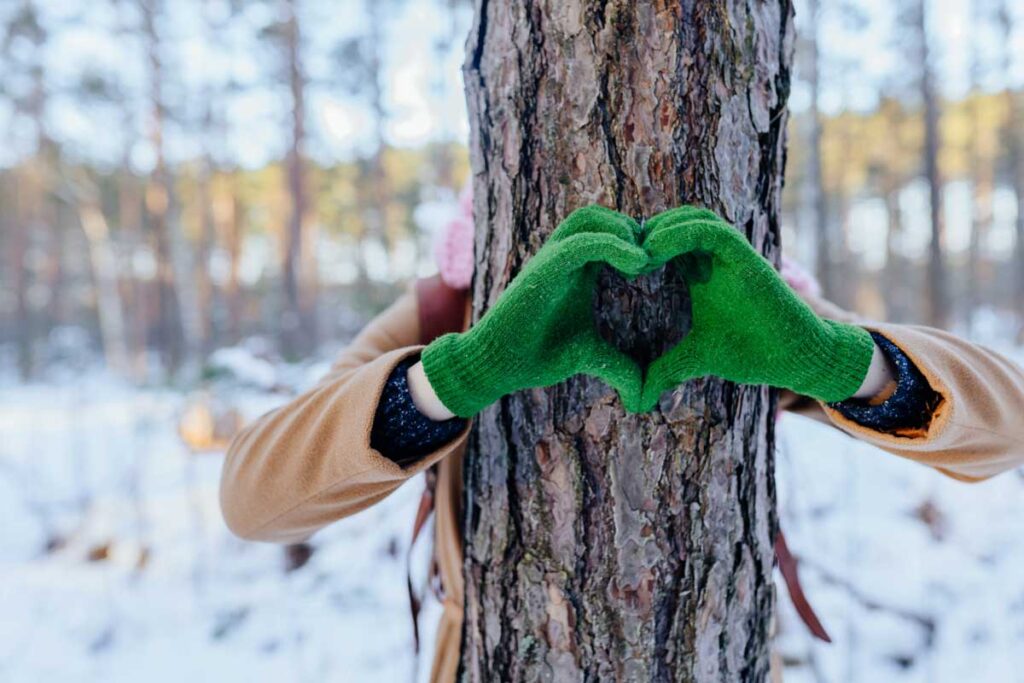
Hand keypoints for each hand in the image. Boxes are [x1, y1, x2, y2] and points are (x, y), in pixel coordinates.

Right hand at [421, 205, 648, 416]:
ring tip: (644, 260)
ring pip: (588, 218)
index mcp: (574, 269)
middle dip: (630, 228)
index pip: (605, 231)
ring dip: (622, 231)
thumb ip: (618, 365)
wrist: (495, 365)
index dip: (635, 239)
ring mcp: (549, 260)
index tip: (662, 264)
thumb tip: (644, 396)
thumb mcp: (589, 356)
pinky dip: (612, 245)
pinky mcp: (543, 270)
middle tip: (655, 258)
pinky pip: (580, 243)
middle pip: (597, 215)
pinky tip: (637, 264)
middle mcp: (560, 257)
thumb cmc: (537, 356)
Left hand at [639, 207, 875, 409]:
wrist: (796, 359)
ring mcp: (731, 254)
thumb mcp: (696, 359)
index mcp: (701, 273)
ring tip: (633, 253)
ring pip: (690, 217)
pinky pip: (710, 231)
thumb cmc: (752, 353)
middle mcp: (715, 258)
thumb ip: (666, 370)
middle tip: (616, 252)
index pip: (665, 241)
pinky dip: (679, 234)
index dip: (637, 246)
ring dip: (659, 228)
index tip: (611, 266)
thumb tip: (637, 400)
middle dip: (643, 231)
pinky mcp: (746, 257)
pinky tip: (653, 253)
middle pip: (673, 221)